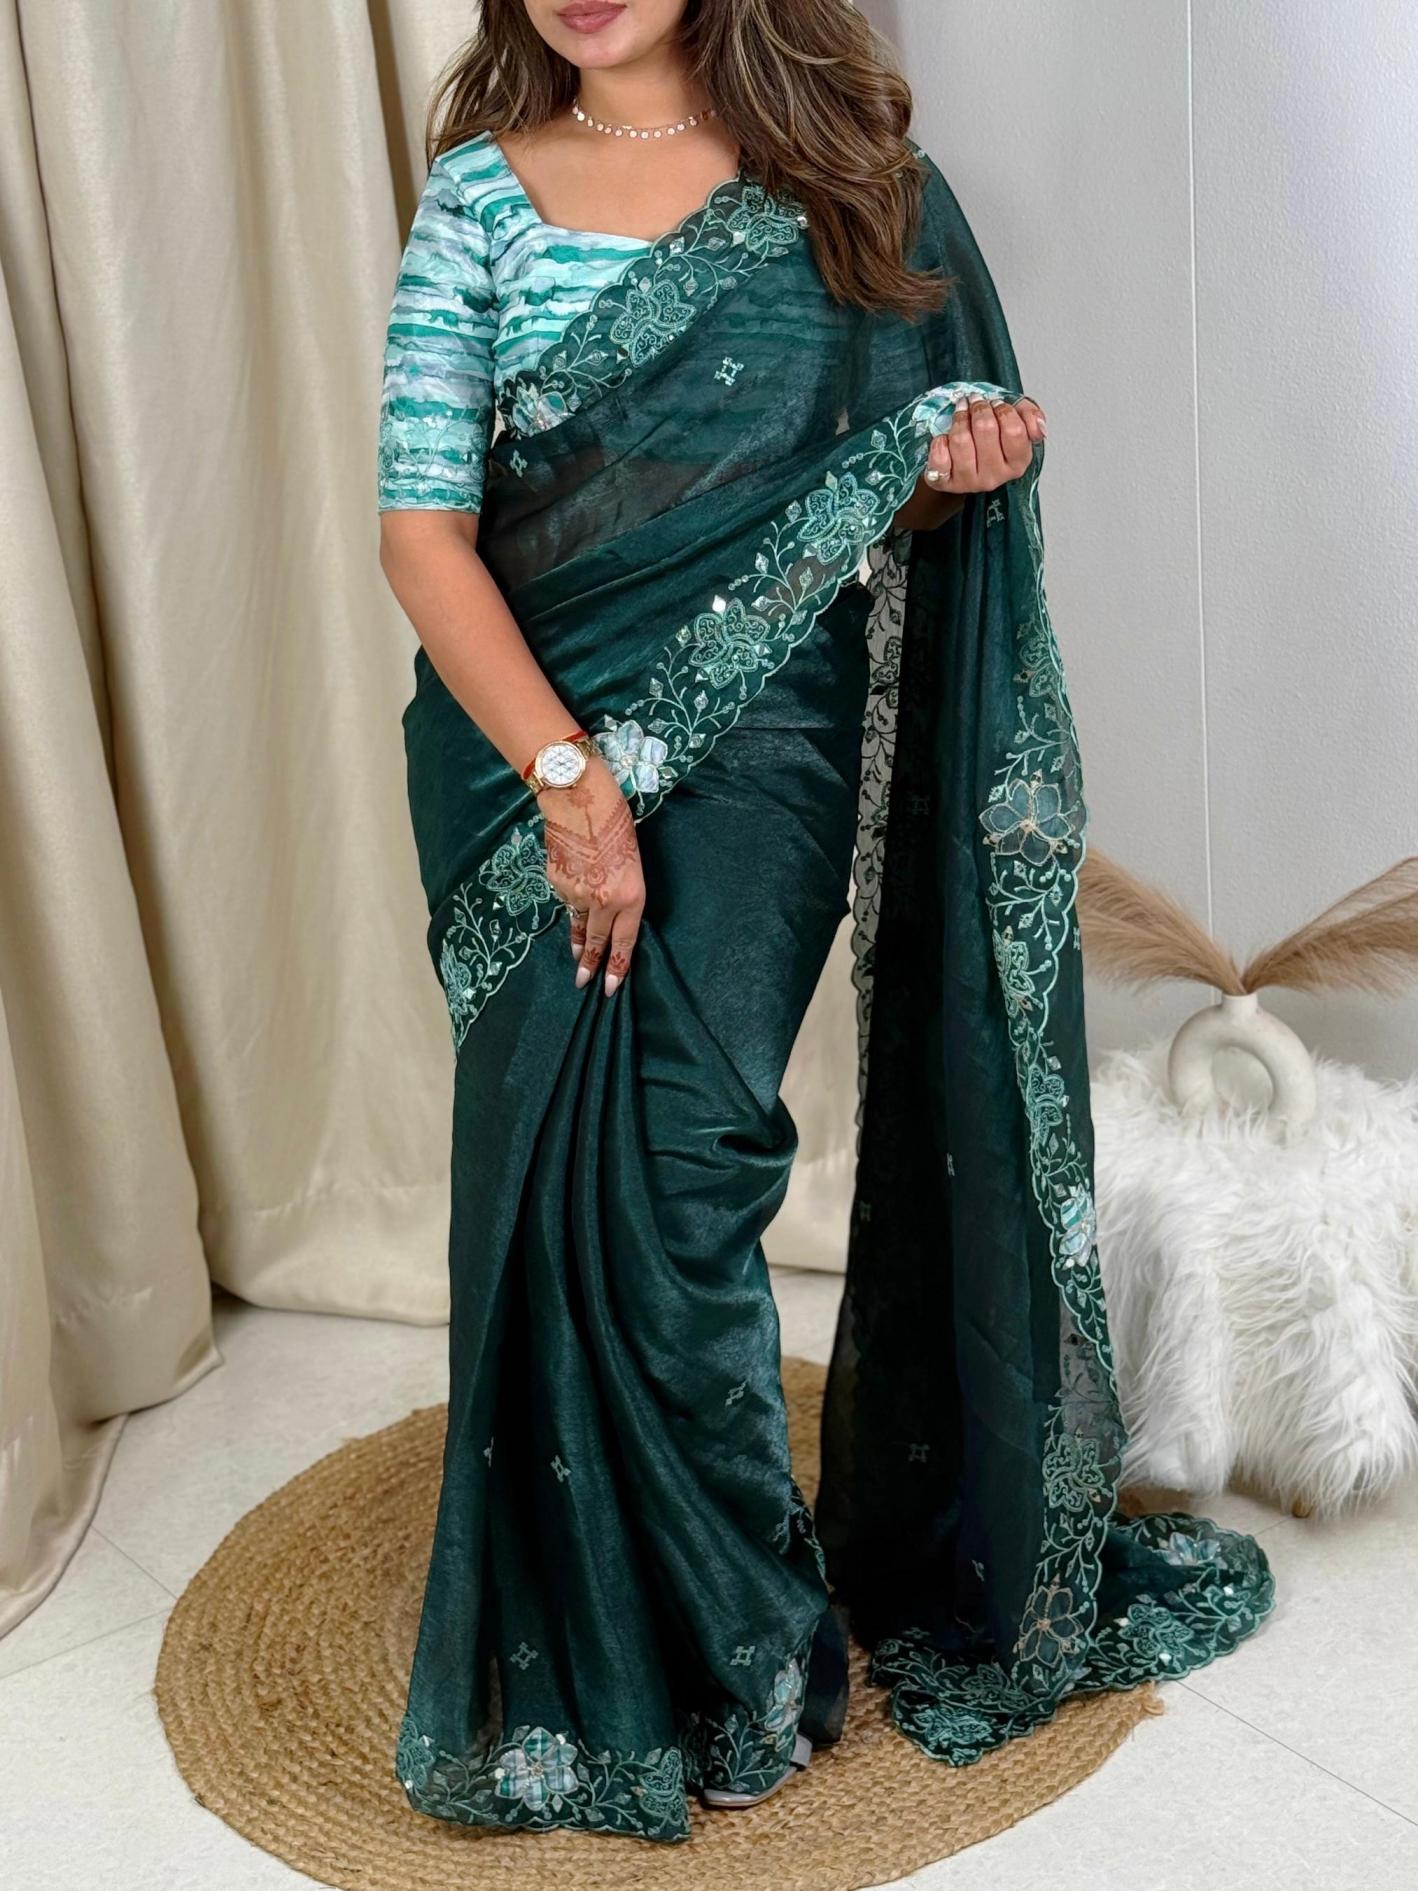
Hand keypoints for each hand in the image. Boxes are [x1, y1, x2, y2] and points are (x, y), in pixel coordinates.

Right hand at [538, 753, 644, 994]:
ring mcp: (576, 894)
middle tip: (583, 983)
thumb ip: (621, 890)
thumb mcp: (631, 860)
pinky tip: (570, 885)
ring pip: (576, 922)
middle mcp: (604, 902)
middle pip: (595, 941)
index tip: (609, 988)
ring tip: (575, 953)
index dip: (616, 967)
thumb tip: (605, 908)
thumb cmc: (616, 820)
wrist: (579, 798)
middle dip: (589, 965)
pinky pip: (564, 899)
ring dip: (575, 938)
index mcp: (632, 896)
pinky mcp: (556, 883)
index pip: (624, 942)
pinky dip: (568, 899)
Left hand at [922, 394, 1045, 496]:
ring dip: (959, 419)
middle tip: (976, 402)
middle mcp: (995, 477)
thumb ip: (1031, 416)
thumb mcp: (1015, 421)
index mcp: (1017, 463)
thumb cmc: (989, 439)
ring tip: (961, 412)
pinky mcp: (944, 482)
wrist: (959, 463)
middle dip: (979, 408)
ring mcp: (969, 482)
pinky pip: (939, 455)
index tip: (996, 404)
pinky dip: (940, 440)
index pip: (1014, 430)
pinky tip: (945, 437)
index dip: (1003, 410)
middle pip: (986, 430)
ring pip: (961, 440)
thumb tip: (1039, 429)